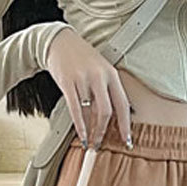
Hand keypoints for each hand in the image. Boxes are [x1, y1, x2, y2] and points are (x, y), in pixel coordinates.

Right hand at [45, 26, 132, 148]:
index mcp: (111, 74)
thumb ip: (107, 90)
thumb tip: (113, 118)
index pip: (122, 104)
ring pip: (90, 112)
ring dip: (91, 131)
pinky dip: (79, 126)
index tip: (126, 140)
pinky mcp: (68, 82)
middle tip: (100, 143)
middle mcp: (99, 76)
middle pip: (106, 111)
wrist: (60, 41)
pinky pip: (75, 109)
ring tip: (90, 142)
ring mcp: (83, 79)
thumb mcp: (101, 70)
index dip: (125, 125)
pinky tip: (81, 135)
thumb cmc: (81, 57)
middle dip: (103, 131)